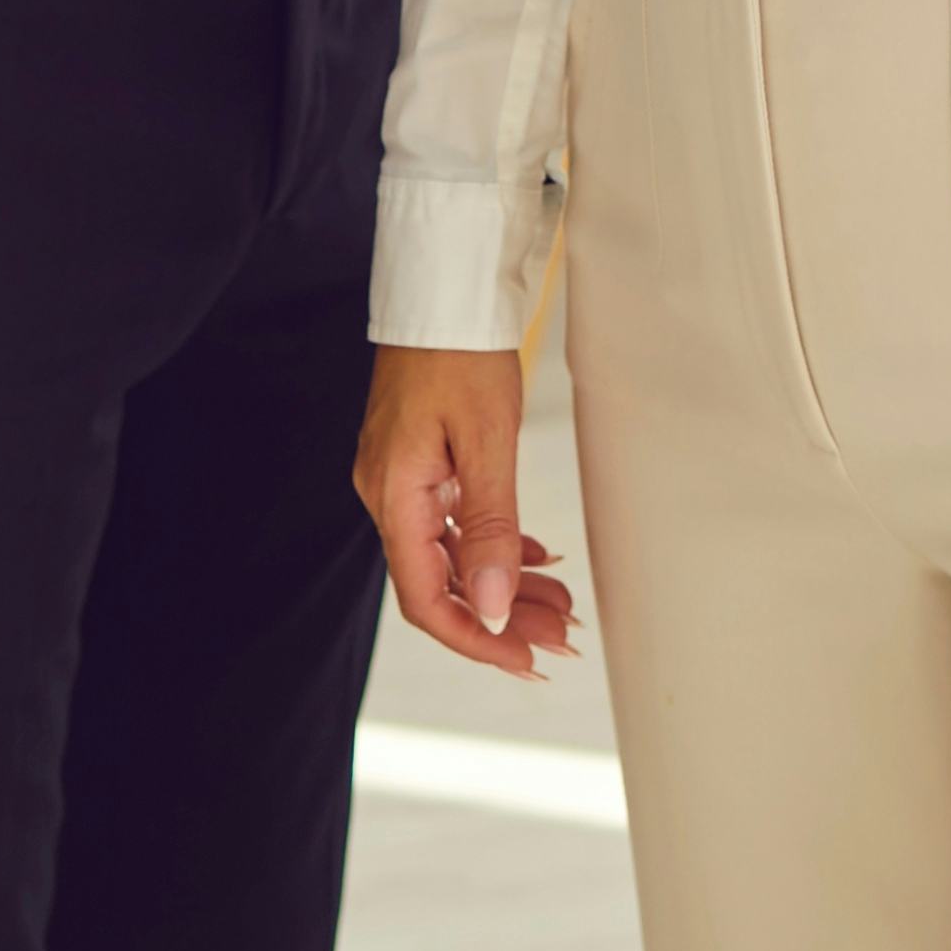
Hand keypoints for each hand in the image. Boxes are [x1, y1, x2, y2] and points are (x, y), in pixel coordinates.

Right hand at [352, 344, 578, 676]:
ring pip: (455, 555)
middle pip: (444, 583)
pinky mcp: (422, 463)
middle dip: (503, 618)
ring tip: (560, 607)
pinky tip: (535, 559)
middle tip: (561, 641)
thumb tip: (493, 606)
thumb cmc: (460, 350)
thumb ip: (490, 527)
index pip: (427, 598)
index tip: (525, 663)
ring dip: (505, 585)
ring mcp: (404, 480)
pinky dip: (496, 546)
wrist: (444, 287)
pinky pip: (457, 523)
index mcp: (394, 497)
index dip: (475, 639)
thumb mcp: (487, 439)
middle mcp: (389, 496)